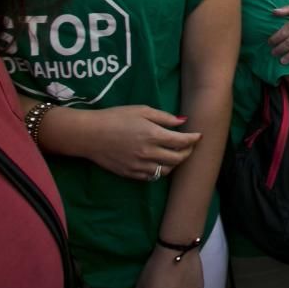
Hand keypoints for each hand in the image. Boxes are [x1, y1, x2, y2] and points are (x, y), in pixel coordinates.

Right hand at [79, 106, 198, 180]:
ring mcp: (139, 165)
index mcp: (153, 135)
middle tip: (189, 146)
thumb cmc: (115, 117)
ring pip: (166, 171)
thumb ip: (164, 117)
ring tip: (175, 155)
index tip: (198, 135)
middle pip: (177, 159)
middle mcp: (149, 153)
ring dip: (175, 164)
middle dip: (188, 152)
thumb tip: (183, 121)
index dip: (194, 139)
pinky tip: (159, 163)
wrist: (90, 134)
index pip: (182, 142)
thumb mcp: (141, 110)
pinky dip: (160, 171)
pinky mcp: (130, 173)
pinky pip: (151, 177)